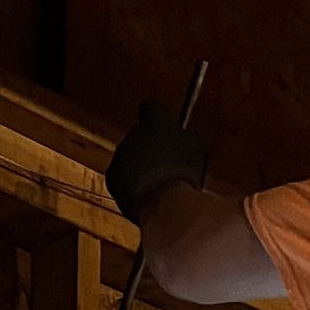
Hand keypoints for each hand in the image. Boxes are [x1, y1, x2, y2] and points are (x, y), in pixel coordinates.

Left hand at [106, 101, 207, 222]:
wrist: (164, 203)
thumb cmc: (184, 174)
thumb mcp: (198, 147)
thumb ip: (188, 135)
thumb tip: (186, 135)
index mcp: (155, 119)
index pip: (150, 105)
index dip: (157, 116)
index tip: (163, 127)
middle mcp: (133, 132)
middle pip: (139, 134)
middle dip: (148, 145)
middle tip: (164, 161)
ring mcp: (120, 155)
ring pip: (129, 156)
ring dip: (139, 165)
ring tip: (156, 183)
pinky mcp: (112, 177)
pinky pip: (121, 176)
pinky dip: (130, 183)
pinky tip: (145, 193)